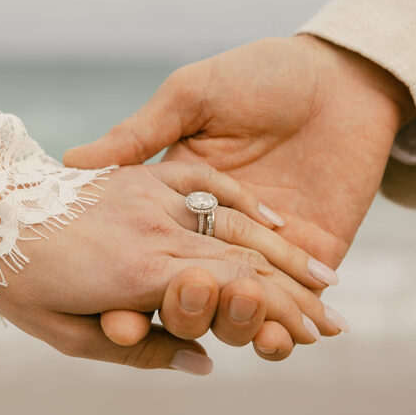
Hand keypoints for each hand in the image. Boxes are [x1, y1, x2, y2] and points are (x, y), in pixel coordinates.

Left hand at [0, 161, 340, 371]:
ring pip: (237, 224)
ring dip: (286, 252)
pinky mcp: (143, 176)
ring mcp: (154, 197)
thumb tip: (202, 363)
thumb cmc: (17, 279)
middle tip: (337, 317)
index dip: (279, 314)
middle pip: (247, 261)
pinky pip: (207, 184)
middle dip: (297, 292)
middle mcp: (158, 231)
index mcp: (142, 273)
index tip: (314, 335)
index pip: (232, 293)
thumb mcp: (66, 333)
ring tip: (326, 276)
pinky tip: (275, 223)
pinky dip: (245, 204)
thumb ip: (139, 348)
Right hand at [65, 35, 414, 358]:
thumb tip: (73, 160)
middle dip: (179, 315)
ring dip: (232, 325)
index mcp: (176, 203)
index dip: (123, 297)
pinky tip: (279, 341)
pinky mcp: (310, 262)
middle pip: (187, 298)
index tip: (112, 322)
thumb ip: (141, 131)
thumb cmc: (261, 73)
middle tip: (176, 311)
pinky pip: (289, 316)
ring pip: (236, 315)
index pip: (141, 260)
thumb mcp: (191, 94)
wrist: (342, 77)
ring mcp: (262, 254)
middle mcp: (213, 236)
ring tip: (239, 306)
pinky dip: (282, 337)